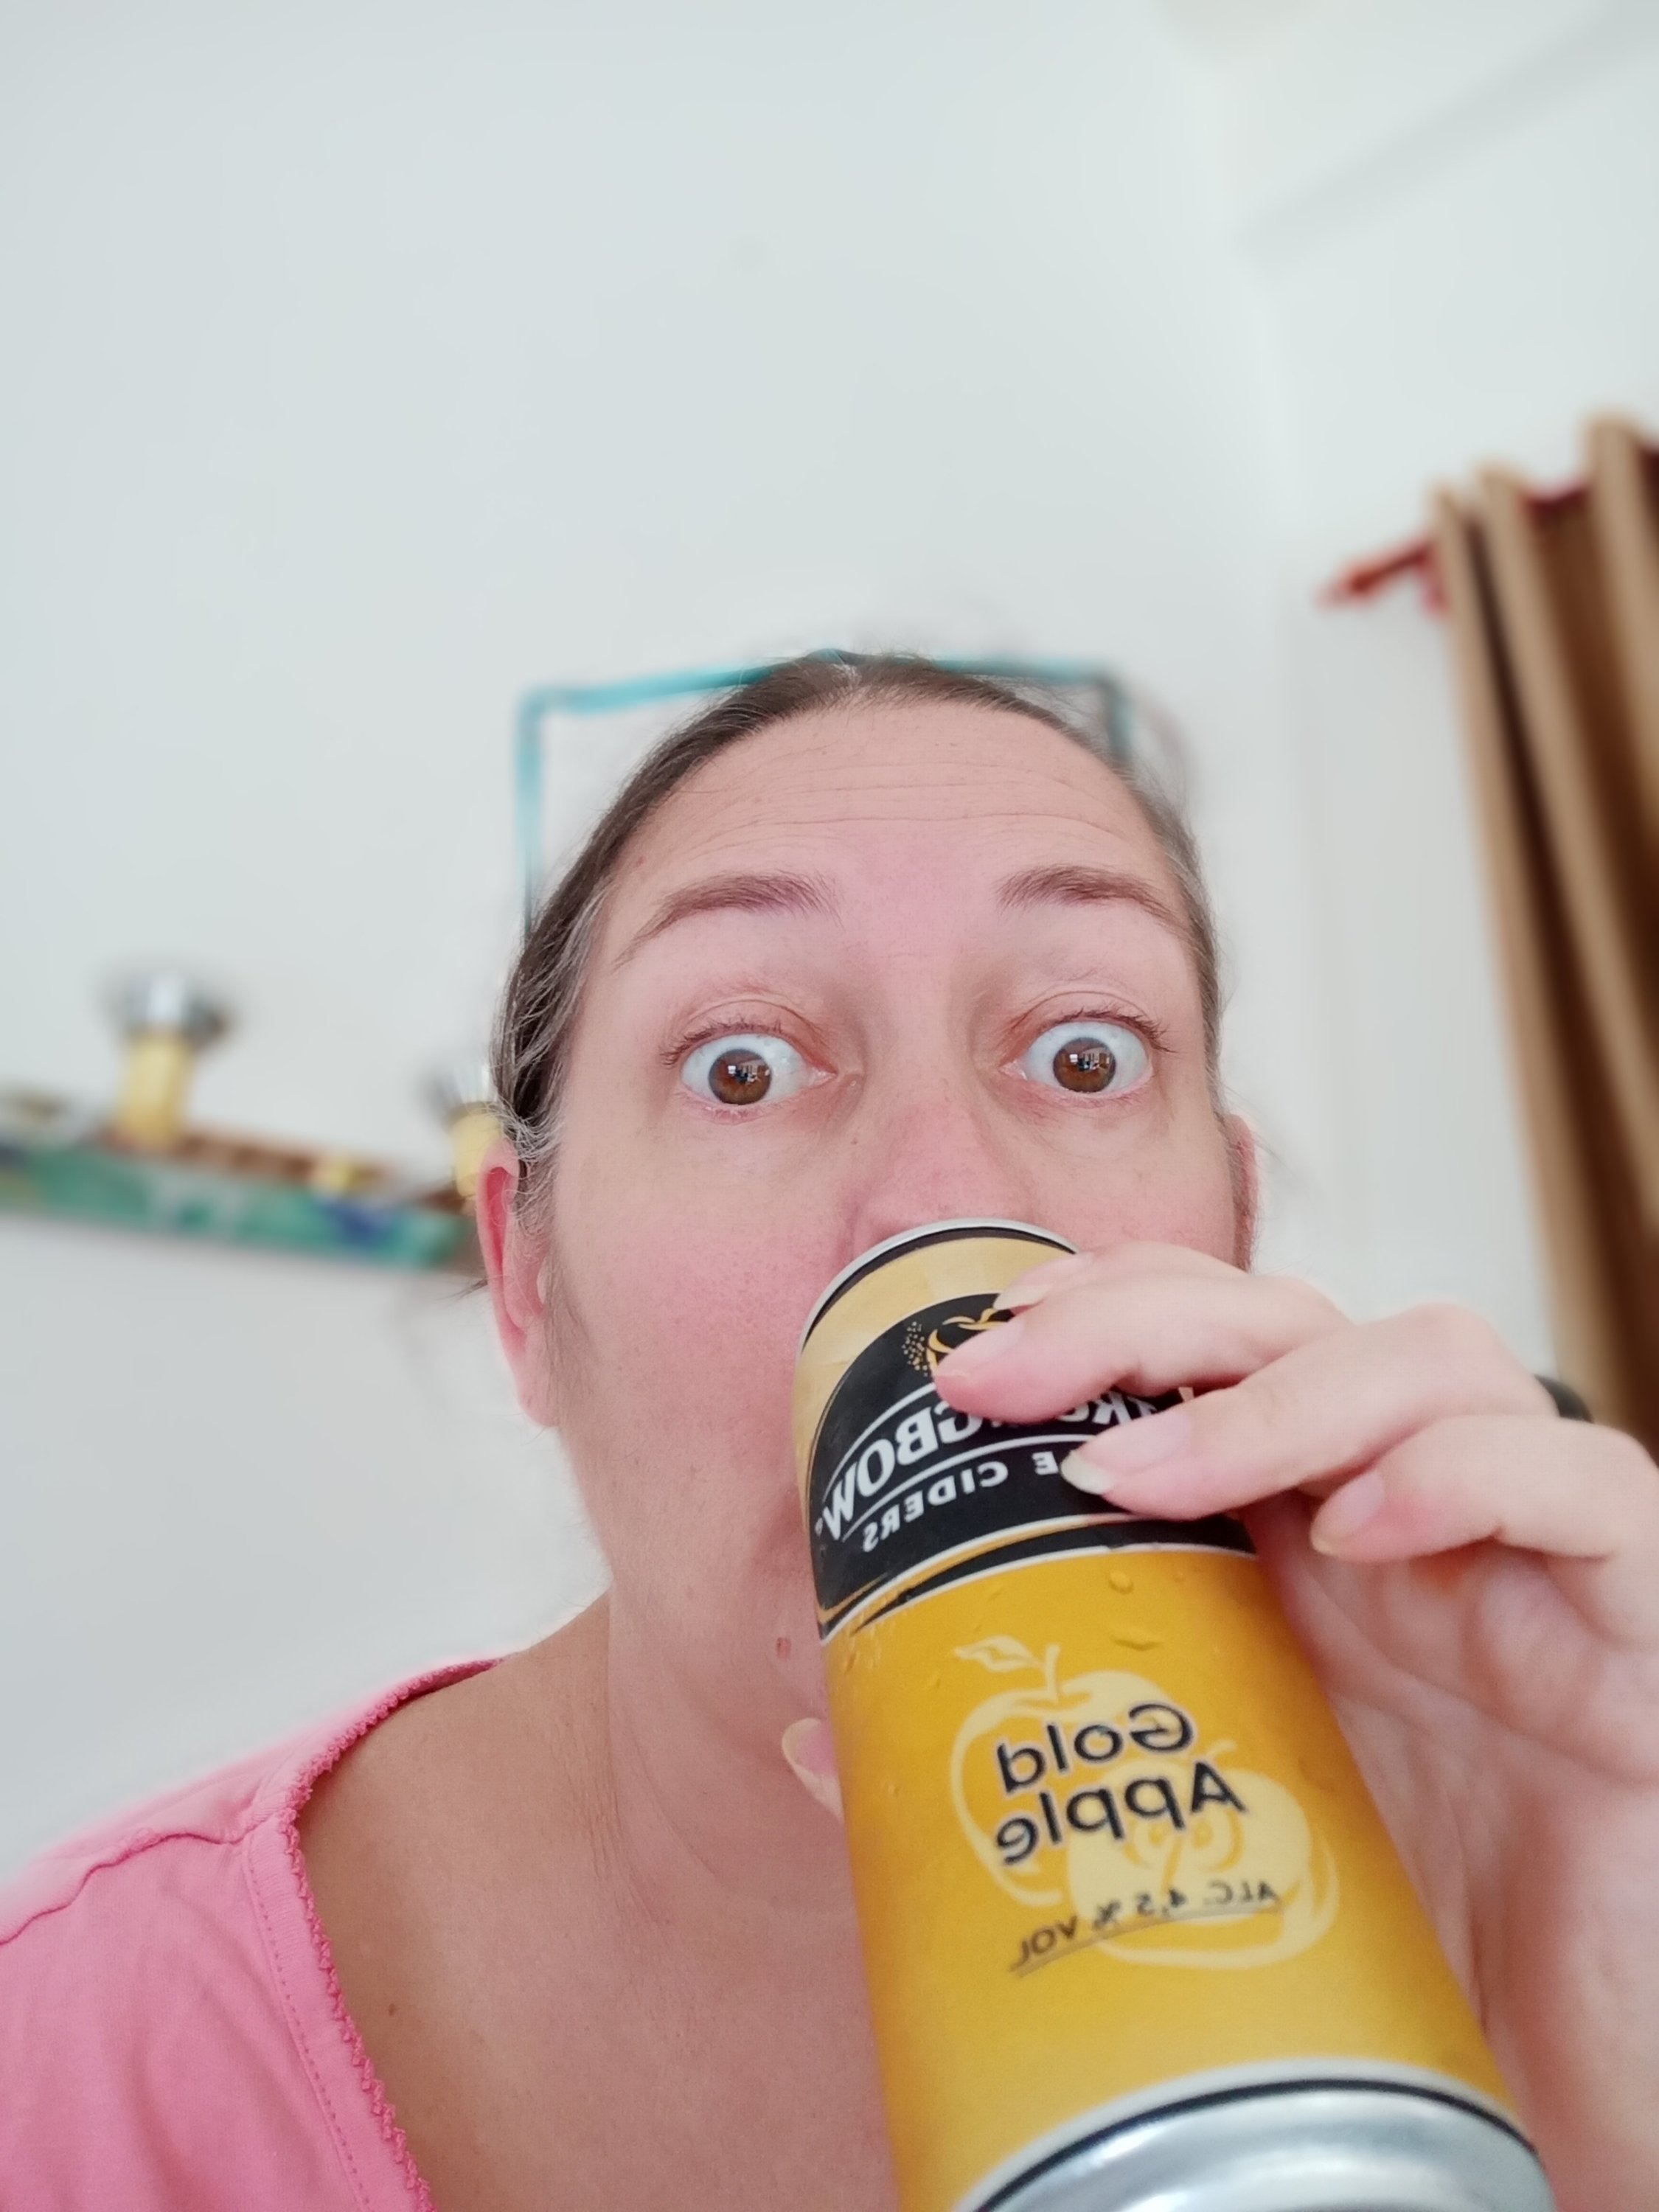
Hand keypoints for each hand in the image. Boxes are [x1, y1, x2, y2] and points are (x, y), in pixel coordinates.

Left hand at [885, 1242, 1658, 2211]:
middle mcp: (1412, 1524)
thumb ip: (1030, 1767)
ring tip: (1141, 1476)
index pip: (1213, 1351)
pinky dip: (1464, 1476)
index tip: (970, 1355)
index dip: (1101, 1314)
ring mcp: (1531, 1562)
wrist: (1597, 2093)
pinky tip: (1361, 1534)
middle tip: (1003, 1373)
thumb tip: (819, 1727)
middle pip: (1297, 1321)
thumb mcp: (1194, 1845)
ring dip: (1269, 1393)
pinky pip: (1582, 1484)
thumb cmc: (1397, 1962)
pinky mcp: (1644, 1628)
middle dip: (1141, 1317)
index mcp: (1305, 1549)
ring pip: (1433, 1359)